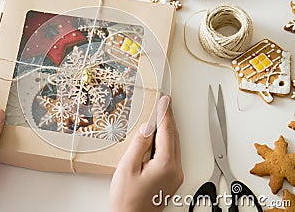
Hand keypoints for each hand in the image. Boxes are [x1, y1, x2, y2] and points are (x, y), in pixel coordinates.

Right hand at [109, 96, 182, 211]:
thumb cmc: (127, 200)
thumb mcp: (128, 168)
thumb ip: (138, 145)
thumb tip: (147, 128)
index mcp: (166, 165)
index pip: (167, 132)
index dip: (165, 114)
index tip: (165, 100)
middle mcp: (175, 170)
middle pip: (174, 137)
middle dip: (169, 119)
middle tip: (165, 103)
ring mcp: (175, 176)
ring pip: (174, 145)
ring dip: (168, 129)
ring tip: (162, 114)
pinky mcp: (171, 180)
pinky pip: (172, 154)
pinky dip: (167, 141)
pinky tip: (159, 136)